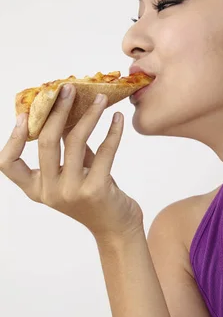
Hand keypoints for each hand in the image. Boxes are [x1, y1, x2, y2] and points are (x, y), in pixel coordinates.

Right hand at [0, 84, 143, 240]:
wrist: (116, 227)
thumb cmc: (93, 194)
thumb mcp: (74, 172)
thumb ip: (66, 147)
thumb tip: (66, 108)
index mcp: (36, 188)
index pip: (8, 165)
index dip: (12, 139)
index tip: (23, 115)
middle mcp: (49, 192)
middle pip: (46, 142)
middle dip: (57, 110)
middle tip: (68, 89)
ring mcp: (71, 192)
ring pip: (75, 141)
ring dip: (89, 115)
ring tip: (99, 98)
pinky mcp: (95, 190)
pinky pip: (104, 152)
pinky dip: (113, 132)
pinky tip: (117, 118)